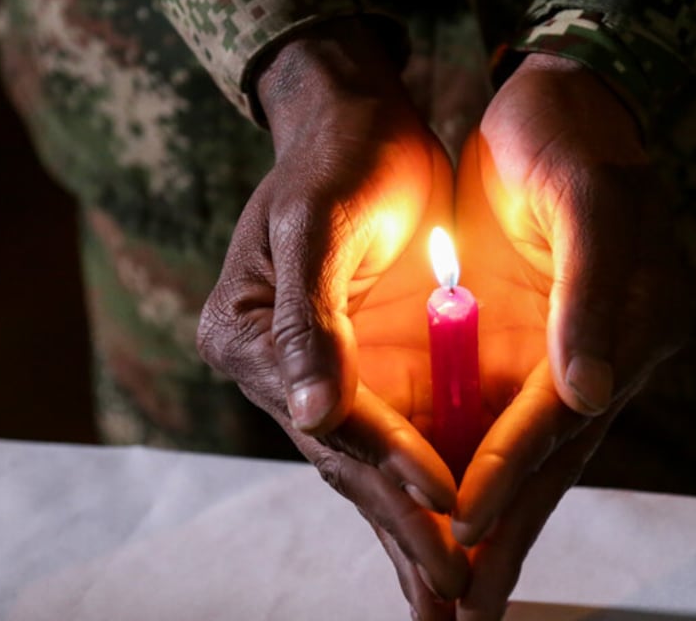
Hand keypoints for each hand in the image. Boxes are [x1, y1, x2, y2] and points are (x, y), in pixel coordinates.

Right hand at [196, 18, 465, 617]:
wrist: (356, 122)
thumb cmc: (340, 156)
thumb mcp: (318, 220)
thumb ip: (309, 319)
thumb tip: (307, 415)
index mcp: (245, 333)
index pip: (328, 412)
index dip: (388, 455)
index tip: (445, 496)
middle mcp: (273, 369)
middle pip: (344, 459)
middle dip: (400, 527)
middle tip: (448, 596)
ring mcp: (315, 378)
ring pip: (366, 468)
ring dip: (408, 532)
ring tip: (449, 597)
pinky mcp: (358, 375)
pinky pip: (389, 446)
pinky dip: (417, 495)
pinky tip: (448, 542)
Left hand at [450, 54, 692, 618]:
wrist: (566, 96)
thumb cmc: (572, 135)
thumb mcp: (588, 196)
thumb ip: (593, 292)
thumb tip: (594, 392)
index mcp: (627, 327)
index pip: (557, 417)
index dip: (510, 471)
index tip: (463, 528)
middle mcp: (605, 356)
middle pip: (550, 461)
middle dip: (507, 534)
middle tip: (466, 613)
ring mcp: (575, 355)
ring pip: (532, 457)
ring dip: (498, 525)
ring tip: (463, 596)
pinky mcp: (542, 345)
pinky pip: (513, 425)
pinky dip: (488, 477)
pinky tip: (459, 519)